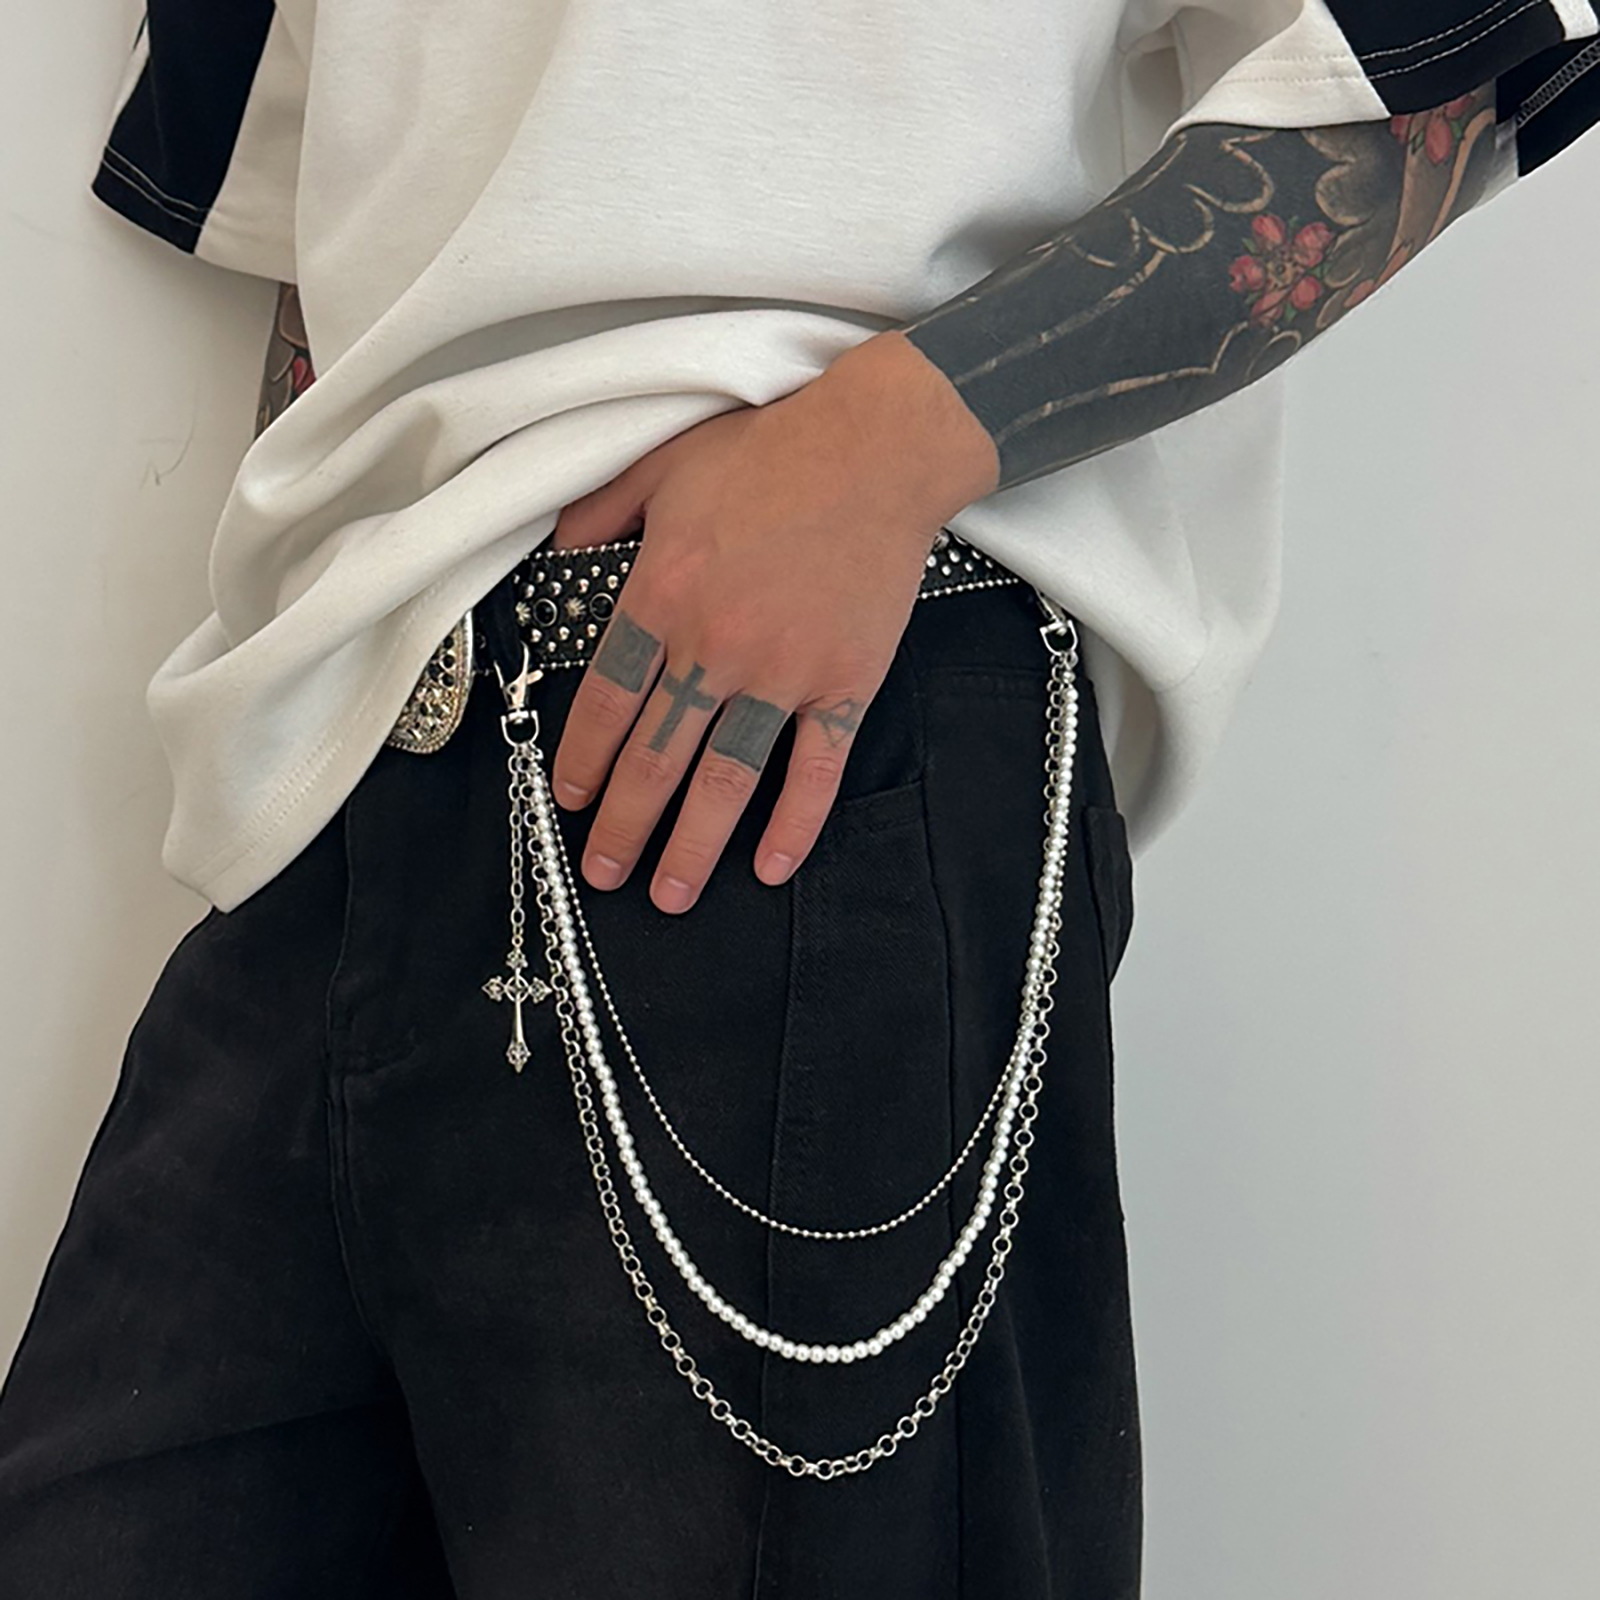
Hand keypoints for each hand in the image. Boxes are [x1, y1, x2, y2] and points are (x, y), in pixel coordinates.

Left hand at [546, 330, 999, 913]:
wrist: (877, 448)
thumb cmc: (768, 449)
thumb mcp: (658, 464)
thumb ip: (596, 516)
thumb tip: (556, 557)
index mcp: (662, 596)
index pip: (608, 701)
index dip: (583, 758)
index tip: (569, 798)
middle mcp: (715, 648)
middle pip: (656, 759)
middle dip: (623, 825)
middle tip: (602, 871)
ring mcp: (784, 673)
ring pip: (726, 780)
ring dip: (693, 847)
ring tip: (669, 894)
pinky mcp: (845, 683)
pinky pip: (817, 769)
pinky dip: (795, 823)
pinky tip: (772, 866)